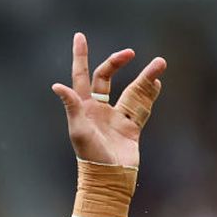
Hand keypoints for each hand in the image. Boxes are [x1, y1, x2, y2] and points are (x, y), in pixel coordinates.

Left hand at [52, 32, 165, 167]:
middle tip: (130, 53)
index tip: (80, 36)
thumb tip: (57, 86)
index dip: (80, 56)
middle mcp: (98, 110)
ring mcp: (115, 118)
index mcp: (83, 108)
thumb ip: (71, 107)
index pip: (81, 76)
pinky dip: (150, 93)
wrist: (109, 179)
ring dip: (145, 77)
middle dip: (117, 62)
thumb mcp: (78, 131)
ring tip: (160, 63)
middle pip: (106, 78)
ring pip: (131, 90)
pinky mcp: (131, 128)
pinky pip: (141, 106)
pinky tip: (157, 82)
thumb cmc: (90, 157)